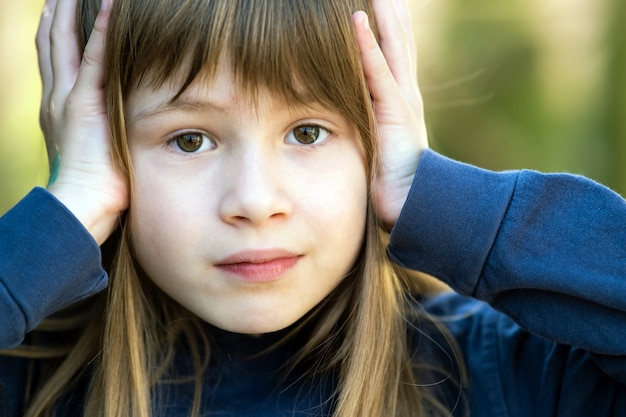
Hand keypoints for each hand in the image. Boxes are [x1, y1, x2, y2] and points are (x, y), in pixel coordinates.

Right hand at [37, 0, 126, 244]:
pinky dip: (103, 30)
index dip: (55, 34)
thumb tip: (113, 131)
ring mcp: (68, 97)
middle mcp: (56, 96)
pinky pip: (96, 56)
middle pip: (50, 44)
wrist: (81, 203)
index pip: (53, 61)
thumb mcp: (92, 152)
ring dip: (70, 12)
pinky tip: (112, 6)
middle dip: (55, 14)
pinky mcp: (85, 102)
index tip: (58, 11)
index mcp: (57, 108)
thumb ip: (98, 134)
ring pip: (65, 42)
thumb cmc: (95, 187)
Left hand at [352, 0, 427, 228]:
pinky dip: (368, 44)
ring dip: (384, 14)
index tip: (378, 2)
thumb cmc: (395, 185)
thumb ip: (370, 131)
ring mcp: (403, 100)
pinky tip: (357, 17)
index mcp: (400, 102)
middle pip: (399, 40)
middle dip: (392, 11)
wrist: (415, 207)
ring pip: (393, 45)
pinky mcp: (395, 112)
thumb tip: (344, 124)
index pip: (393, 54)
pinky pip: (378, 71)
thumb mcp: (379, 148)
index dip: (387, 27)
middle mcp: (406, 94)